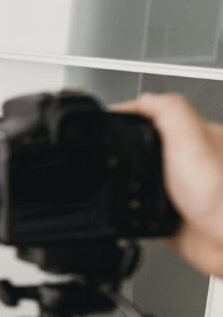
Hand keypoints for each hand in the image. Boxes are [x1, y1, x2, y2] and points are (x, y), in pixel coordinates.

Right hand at [112, 93, 222, 275]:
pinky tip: (135, 211)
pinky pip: (137, 210)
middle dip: (122, 155)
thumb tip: (137, 100)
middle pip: (138, 148)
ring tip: (126, 187)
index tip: (106, 126)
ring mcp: (176, 190)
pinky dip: (131, 212)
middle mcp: (185, 162)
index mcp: (194, 136)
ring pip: (136, 181)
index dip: (126, 119)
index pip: (152, 117)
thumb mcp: (190, 135)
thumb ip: (165, 109)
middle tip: (114, 160)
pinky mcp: (168, 217)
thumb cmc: (222, 195)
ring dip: (126, 187)